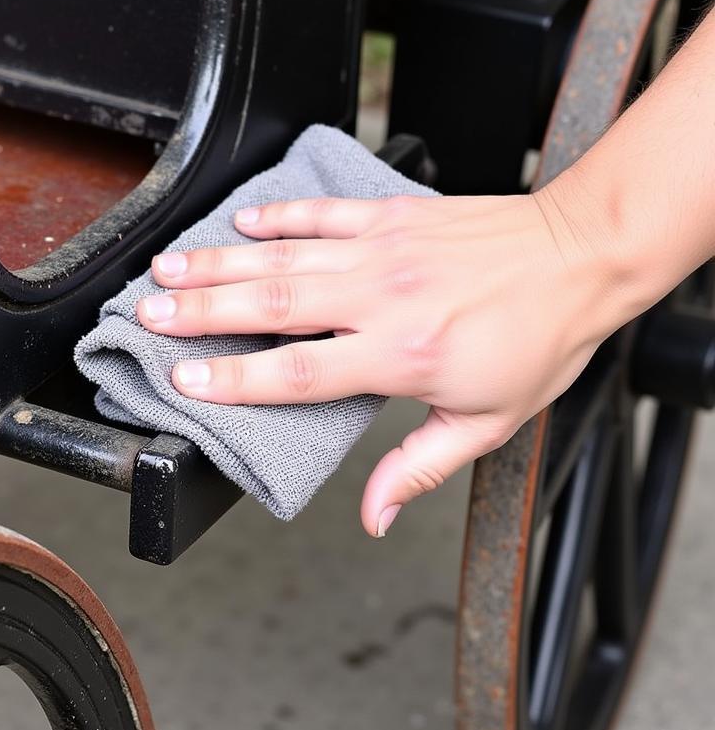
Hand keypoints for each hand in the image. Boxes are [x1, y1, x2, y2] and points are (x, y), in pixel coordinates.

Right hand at [136, 185, 627, 535]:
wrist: (581, 255)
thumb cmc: (538, 339)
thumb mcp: (486, 423)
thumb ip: (417, 468)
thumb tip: (371, 516)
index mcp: (400, 356)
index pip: (297, 373)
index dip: (233, 379)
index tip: (184, 379)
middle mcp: (381, 298)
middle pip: (273, 305)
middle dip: (201, 310)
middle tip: (148, 314)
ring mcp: (383, 249)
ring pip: (284, 256)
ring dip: (220, 261)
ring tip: (168, 266)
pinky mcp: (392, 215)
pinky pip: (323, 213)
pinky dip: (279, 214)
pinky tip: (241, 220)